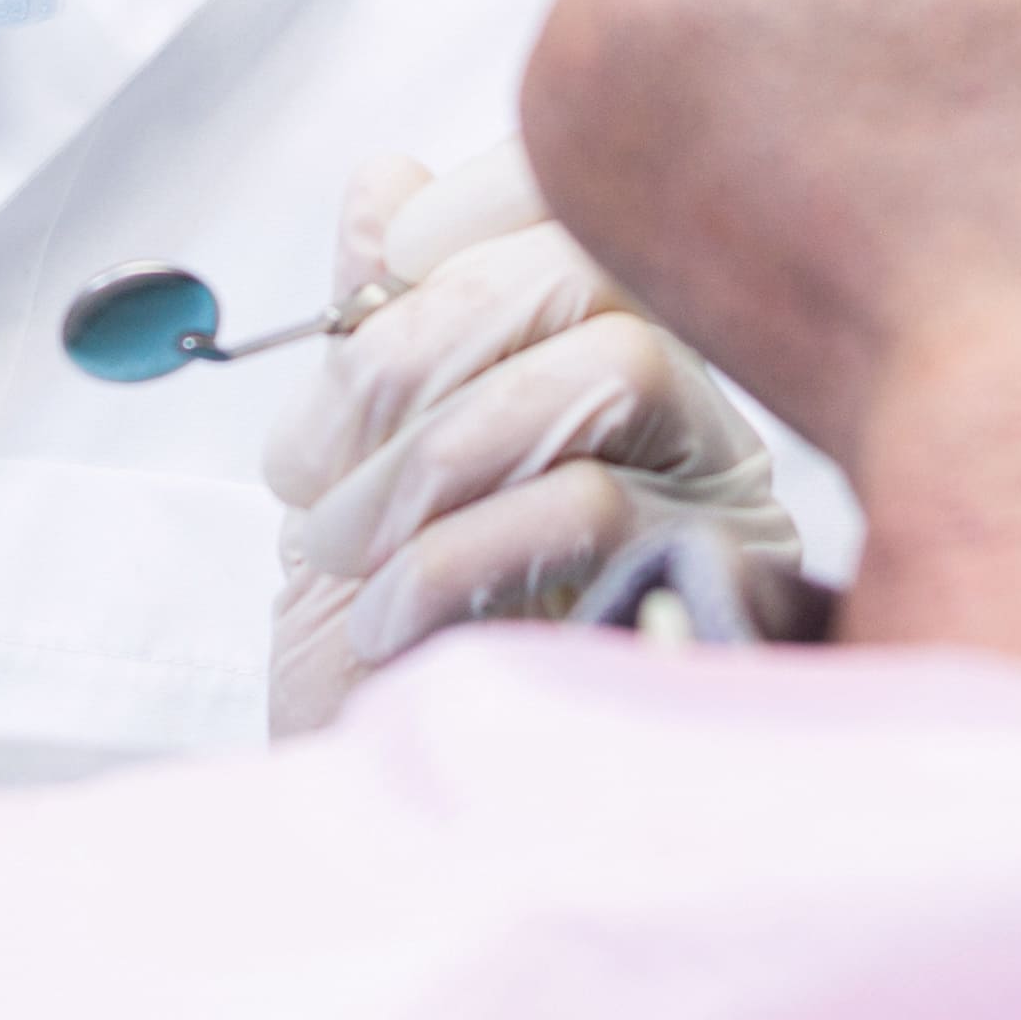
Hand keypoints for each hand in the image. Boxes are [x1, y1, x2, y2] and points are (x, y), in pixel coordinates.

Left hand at [264, 140, 816, 732]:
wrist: (389, 839)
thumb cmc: (379, 660)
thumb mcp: (344, 482)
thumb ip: (373, 330)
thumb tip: (385, 180)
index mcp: (598, 363)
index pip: (577, 214)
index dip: (476, 209)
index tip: (373, 277)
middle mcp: (680, 417)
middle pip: (588, 273)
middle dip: (415, 346)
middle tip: (307, 462)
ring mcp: (714, 504)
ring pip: (612, 365)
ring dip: (432, 449)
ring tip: (338, 548)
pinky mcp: (713, 599)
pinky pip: (595, 502)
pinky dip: (453, 548)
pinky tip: (387, 618)